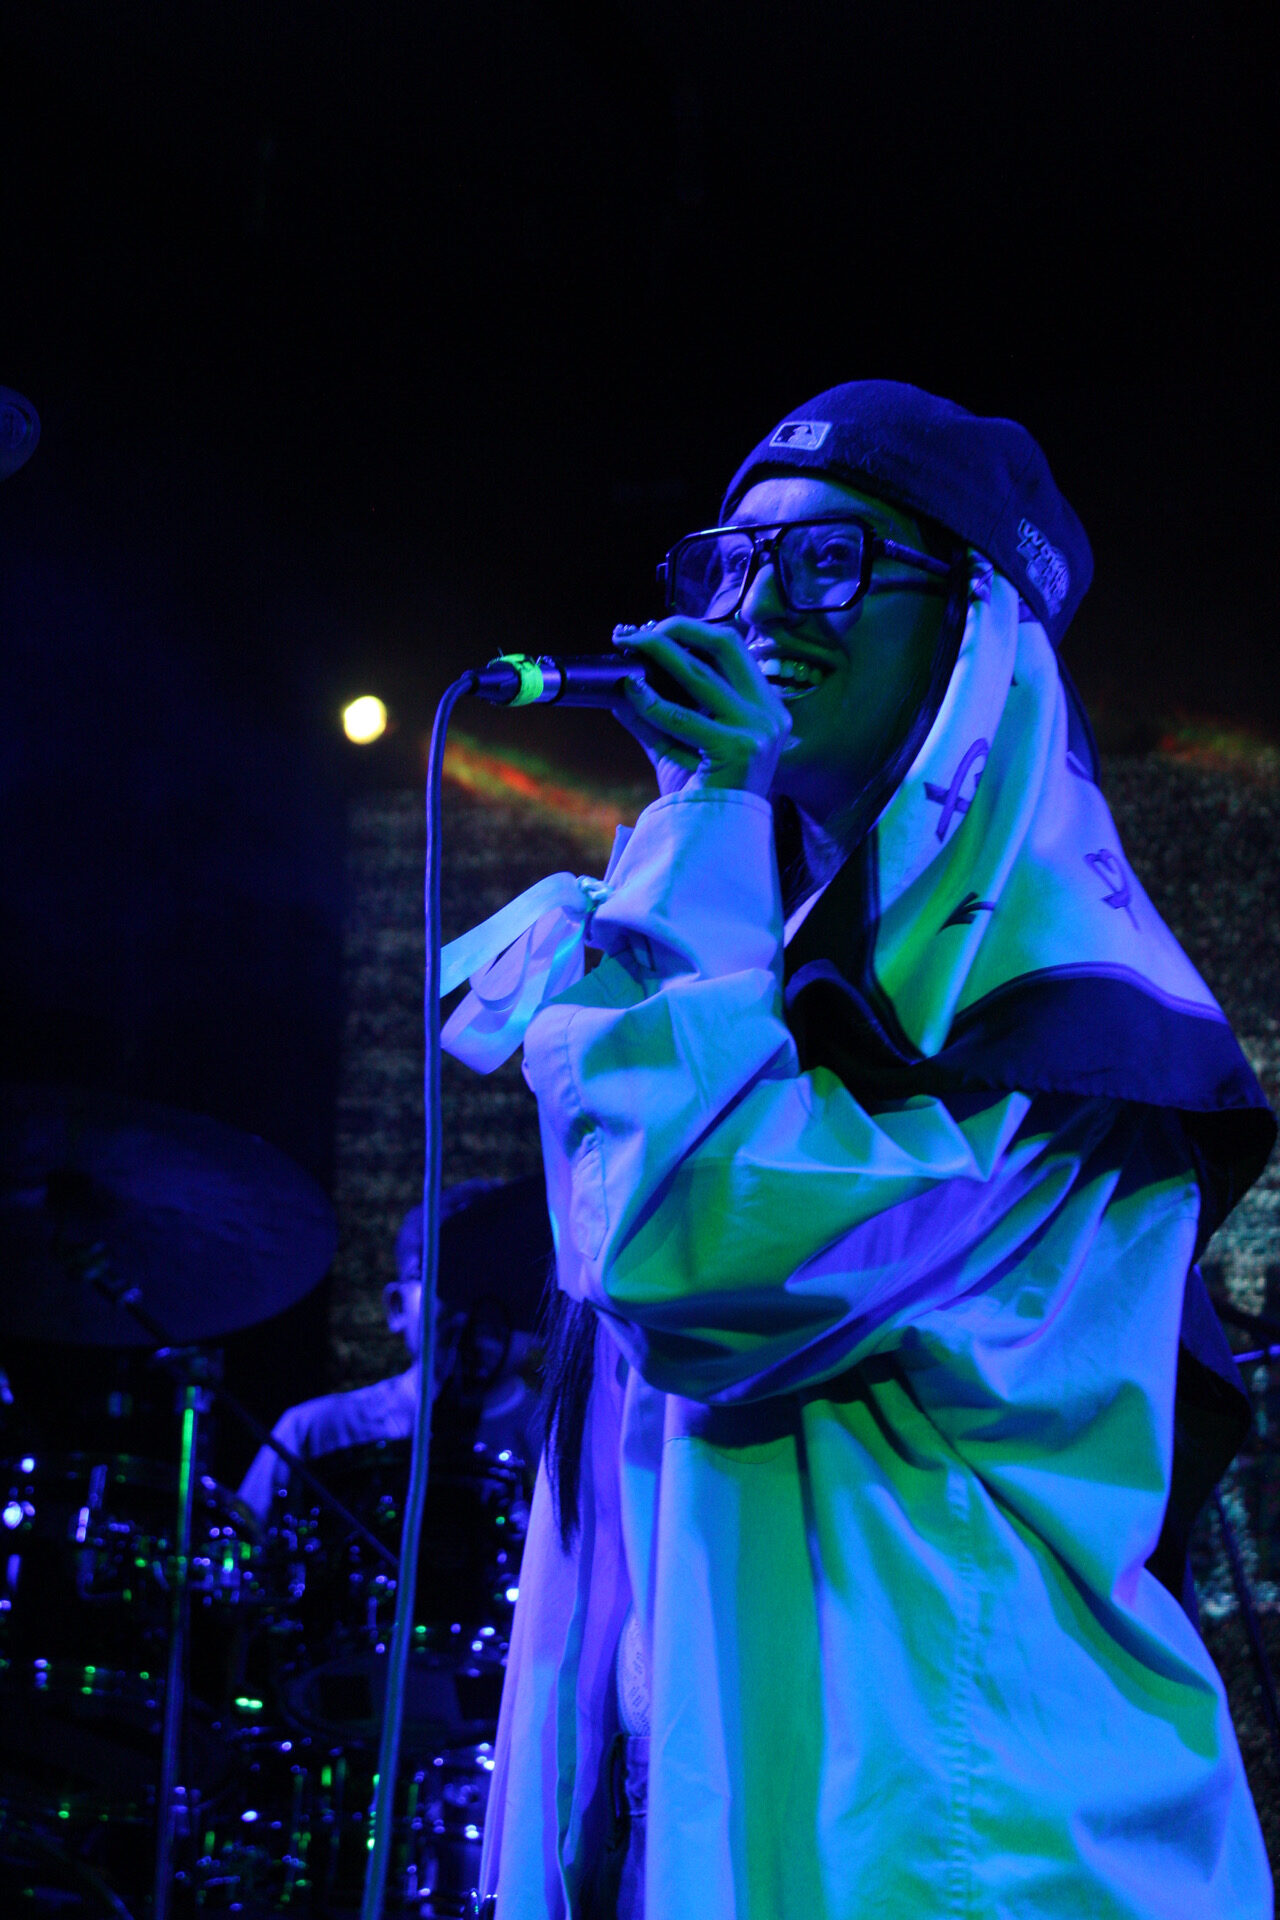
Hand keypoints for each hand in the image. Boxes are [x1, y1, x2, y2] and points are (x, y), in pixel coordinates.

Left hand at [609, 619, 790, 797]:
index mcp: (767, 707)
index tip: (657, 630)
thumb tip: (622, 683)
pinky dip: (651, 701)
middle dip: (677, 628)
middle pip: (724, 644)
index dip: (692, 631)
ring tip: (629, 647)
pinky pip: (682, 717)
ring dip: (658, 652)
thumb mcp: (680, 743)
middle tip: (641, 632)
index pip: (732, 649)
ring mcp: (759, 730)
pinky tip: (631, 691)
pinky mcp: (738, 748)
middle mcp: (770, 713)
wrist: (716, 837)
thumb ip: (658, 713)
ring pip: (699, 673)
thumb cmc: (703, 792)